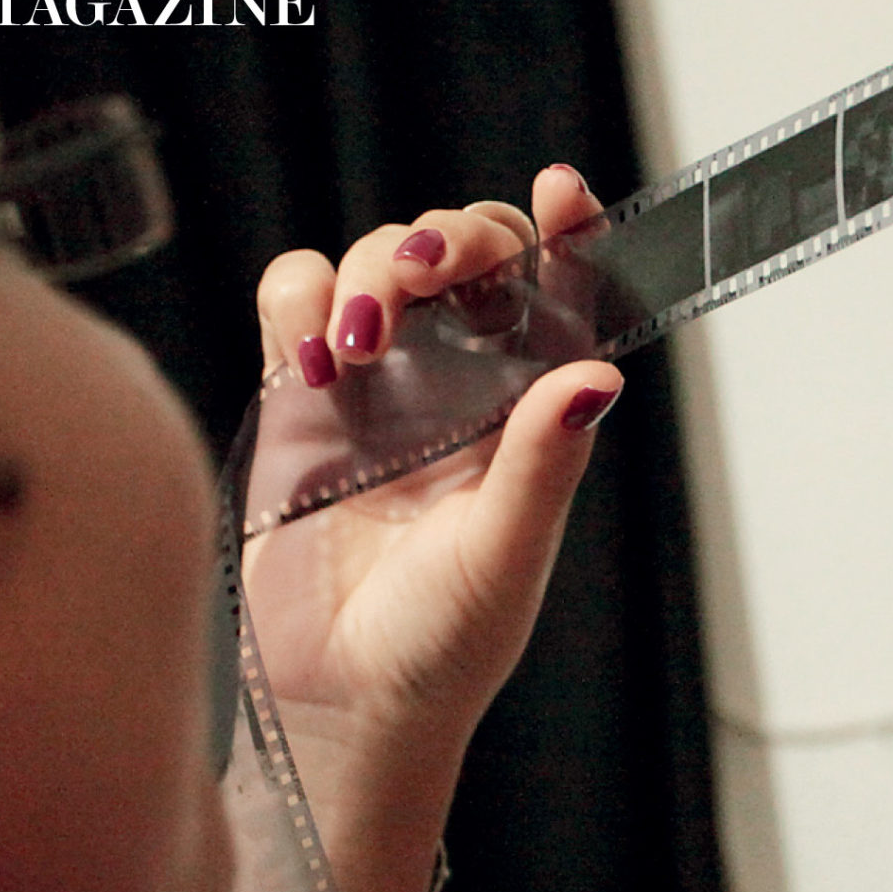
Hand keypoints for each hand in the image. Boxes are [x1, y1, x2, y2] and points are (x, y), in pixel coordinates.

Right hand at [243, 165, 622, 864]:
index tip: (563, 191)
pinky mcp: (296, 400)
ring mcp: (377, 384)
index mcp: (530, 409)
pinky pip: (294, 301)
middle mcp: (460, 382)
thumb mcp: (504, 552)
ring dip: (372, 270)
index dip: (566, 231)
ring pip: (378, 262)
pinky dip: (298, 299)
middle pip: (465, 253)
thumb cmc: (442, 644)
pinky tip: (310, 360)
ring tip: (359, 344)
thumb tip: (598, 378)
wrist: (339, 700)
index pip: (558, 294)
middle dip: (450, 235)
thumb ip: (541, 461)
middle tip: (426, 269)